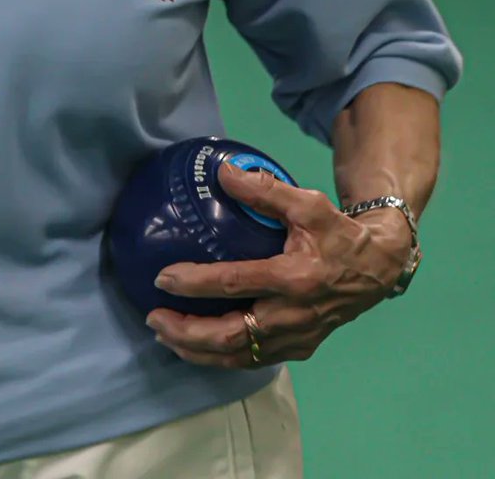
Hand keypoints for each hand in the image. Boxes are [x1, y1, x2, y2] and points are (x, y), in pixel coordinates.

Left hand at [145, 162, 412, 368]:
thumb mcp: (307, 203)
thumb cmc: (338, 233)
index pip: (235, 284)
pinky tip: (195, 347)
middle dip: (187, 332)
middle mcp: (294, 316)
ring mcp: (297, 338)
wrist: (378, 269)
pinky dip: (220, 357)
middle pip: (232, 335)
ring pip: (239, 355)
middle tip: (153, 317)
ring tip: (164, 335)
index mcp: (294, 278)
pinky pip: (252, 359)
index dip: (196, 283)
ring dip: (197, 350)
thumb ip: (265, 189)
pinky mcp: (299, 348)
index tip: (163, 278)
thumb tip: (222, 173)